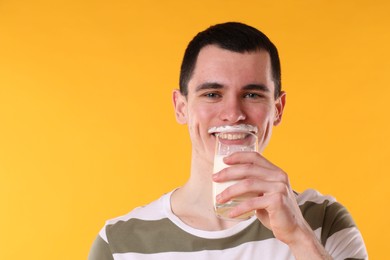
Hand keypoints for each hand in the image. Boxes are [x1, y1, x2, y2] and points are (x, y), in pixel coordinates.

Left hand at [212, 152, 331, 258]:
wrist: (294, 230)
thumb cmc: (275, 212)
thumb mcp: (264, 194)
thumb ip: (253, 186)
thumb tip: (227, 182)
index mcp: (276, 171)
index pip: (255, 157)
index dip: (238, 156)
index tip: (224, 160)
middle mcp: (279, 176)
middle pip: (248, 169)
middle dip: (228, 173)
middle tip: (215, 178)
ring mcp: (279, 187)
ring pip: (248, 184)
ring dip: (230, 191)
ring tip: (219, 198)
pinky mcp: (277, 200)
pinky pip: (252, 202)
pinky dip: (239, 208)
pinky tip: (231, 213)